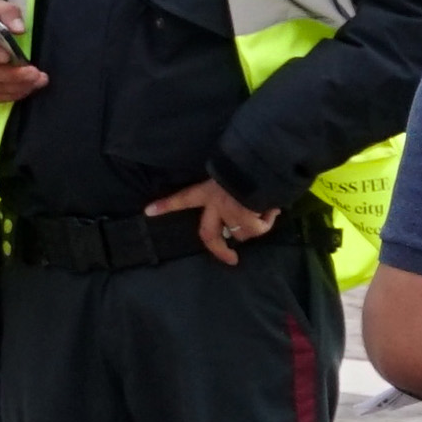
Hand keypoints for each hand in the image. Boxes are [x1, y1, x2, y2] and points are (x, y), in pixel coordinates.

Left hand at [145, 174, 281, 262]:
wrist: (263, 163)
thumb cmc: (248, 163)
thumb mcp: (231, 172)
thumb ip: (230, 188)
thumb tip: (243, 206)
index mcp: (208, 190)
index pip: (183, 197)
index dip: (166, 205)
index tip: (148, 211)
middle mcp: (216, 204)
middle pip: (208, 235)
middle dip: (219, 251)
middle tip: (231, 259)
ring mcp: (231, 215)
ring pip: (241, 233)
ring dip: (253, 225)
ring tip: (265, 208)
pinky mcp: (247, 222)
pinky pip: (259, 229)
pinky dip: (267, 220)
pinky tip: (273, 207)